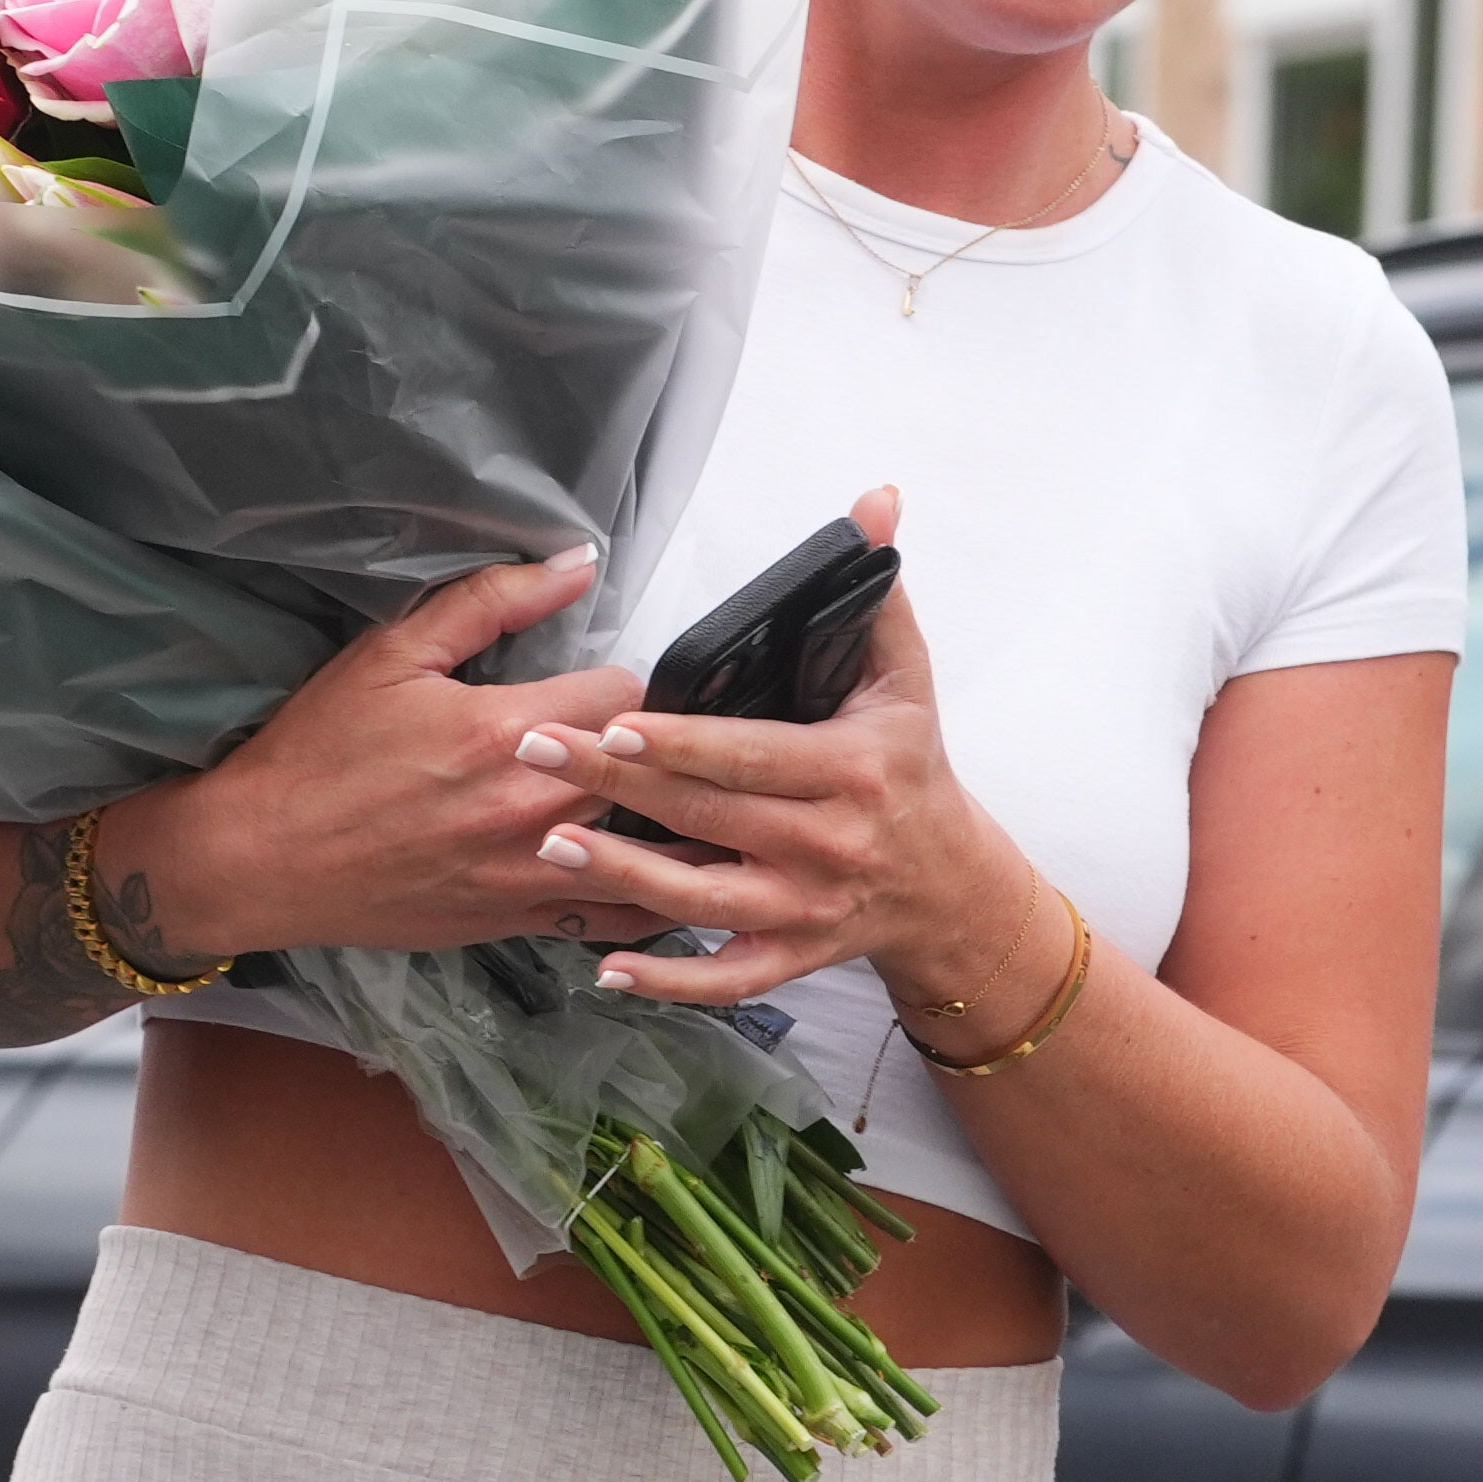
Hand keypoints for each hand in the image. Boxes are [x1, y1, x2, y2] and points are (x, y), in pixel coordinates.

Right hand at [106, 543, 638, 957]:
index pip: (628, 693)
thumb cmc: (320, 751)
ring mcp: (529, 874)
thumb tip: (578, 562)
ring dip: (650, 819)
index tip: (595, 689)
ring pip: (645, 846)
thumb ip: (492, 600)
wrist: (261, 859)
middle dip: (639, 749)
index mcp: (507, 732)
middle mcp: (532, 808)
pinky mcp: (516, 922)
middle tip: (622, 742)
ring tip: (648, 804)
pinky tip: (644, 871)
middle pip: (646, 769)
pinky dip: (635, 889)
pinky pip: (613, 913)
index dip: (617, 685)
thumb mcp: (392, 653)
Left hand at [507, 494, 1049, 1018]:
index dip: (676, 740)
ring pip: (703, 899)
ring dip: (623, 876)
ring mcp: (806, 911)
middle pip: (707, 815)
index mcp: (849, 771)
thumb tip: (876, 501)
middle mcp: (827, 846)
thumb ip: (877, 592)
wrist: (947, 883)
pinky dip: (667, 981)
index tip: (610, 719)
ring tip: (550, 843)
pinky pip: (723, 978)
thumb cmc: (912, 767)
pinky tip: (603, 967)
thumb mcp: (905, 677)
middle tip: (534, 752)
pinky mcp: (790, 957)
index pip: (747, 752)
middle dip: (616, 784)